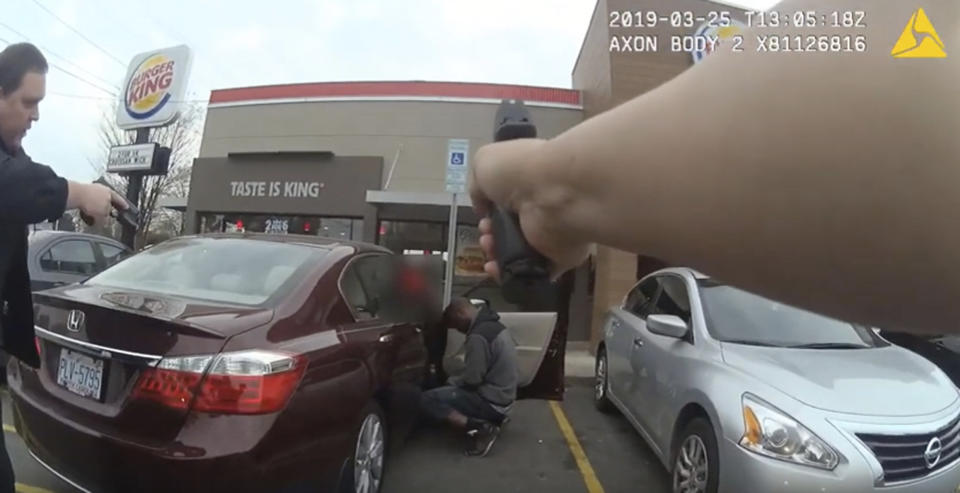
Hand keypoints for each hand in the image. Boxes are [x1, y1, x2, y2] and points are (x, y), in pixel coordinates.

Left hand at [75, 183, 120, 225]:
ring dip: (97, 209)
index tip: (125, 207)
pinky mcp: (82, 193)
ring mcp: (91, 190)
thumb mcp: (102, 214)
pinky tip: (86, 213)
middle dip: (107, 208)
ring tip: (94, 216)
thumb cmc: (90, 201)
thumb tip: (105, 222)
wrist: (75, 195)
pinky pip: (88, 202)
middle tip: (107, 215)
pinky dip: (88, 208)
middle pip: (107, 200)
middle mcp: (101, 189)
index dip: (123, 205)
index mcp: (110, 192)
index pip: (119, 200)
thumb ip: (105, 219)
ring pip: (97, 201)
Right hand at [470, 139, 590, 279]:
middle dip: (490, 233)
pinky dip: (508, 273)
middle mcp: (541, 207)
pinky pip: (530, 272)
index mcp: (529, 181)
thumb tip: (482, 207)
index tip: (481, 214)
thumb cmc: (518, 170)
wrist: (553, 193)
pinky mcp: (559, 258)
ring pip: (518, 252)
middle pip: (511, 229)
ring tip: (489, 246)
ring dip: (495, 252)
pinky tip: (495, 268)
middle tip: (485, 233)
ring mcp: (552, 234)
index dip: (490, 210)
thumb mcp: (485, 162)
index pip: (509, 199)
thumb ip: (479, 185)